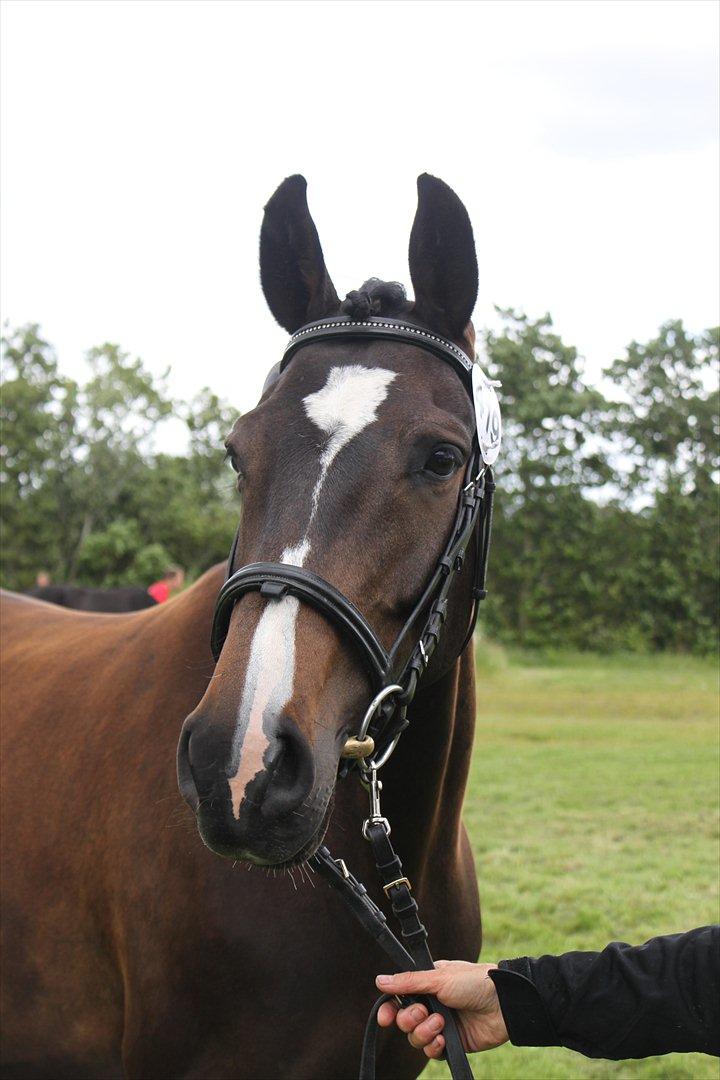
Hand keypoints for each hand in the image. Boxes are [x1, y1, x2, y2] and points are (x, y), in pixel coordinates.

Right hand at [375, 960, 507, 1059]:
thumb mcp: (439, 978)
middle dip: (410, 1019)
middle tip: (424, 1011)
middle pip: (404, 1020)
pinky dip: (433, 1047)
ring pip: (416, 1038)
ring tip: (440, 1023)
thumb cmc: (474, 982)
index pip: (399, 998)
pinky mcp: (451, 1043)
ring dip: (424, 1032)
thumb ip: (408, 982)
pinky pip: (431, 1052)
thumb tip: (379, 981)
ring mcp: (441, 1024)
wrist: (503, 1004)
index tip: (385, 1018)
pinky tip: (443, 1039)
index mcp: (427, 985)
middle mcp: (431, 1005)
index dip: (389, 1010)